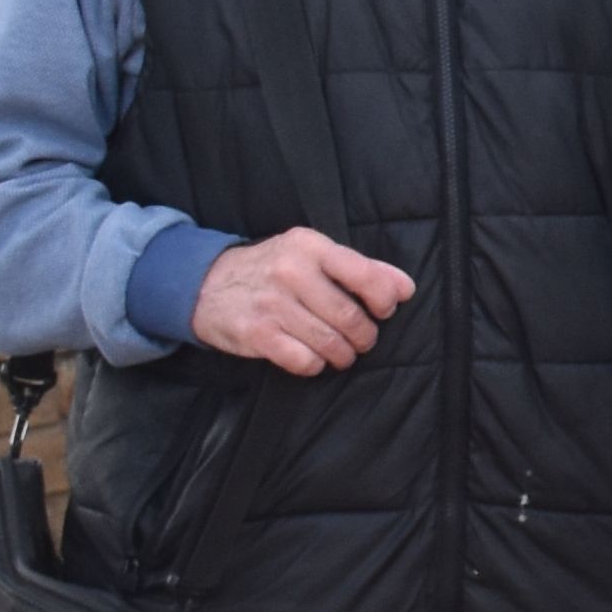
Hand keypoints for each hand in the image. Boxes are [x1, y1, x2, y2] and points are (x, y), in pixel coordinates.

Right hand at [188, 225, 407, 376]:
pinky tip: (312, 358)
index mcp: (310, 246)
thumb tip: (406, 288)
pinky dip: (315, 365)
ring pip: (330, 342)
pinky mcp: (255, 333)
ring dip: (343, 355)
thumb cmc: (272, 270)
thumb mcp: (313, 255)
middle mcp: (290, 271)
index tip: (383, 311)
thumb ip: (362, 268)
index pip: (366, 275)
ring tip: (341, 353)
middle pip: (350, 317)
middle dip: (365, 337)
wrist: (205, 284)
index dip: (385, 300)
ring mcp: (271, 303)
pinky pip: (303, 361)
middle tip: (362, 340)